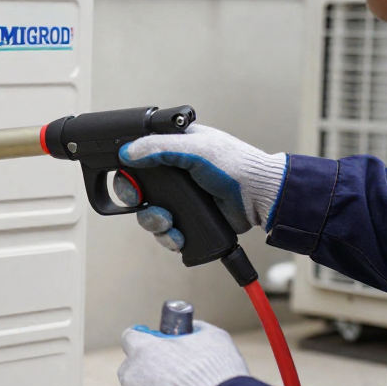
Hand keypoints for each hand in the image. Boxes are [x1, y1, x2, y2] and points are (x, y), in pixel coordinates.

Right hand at [114, 124, 286, 252]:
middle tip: (143, 204)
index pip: (138, 160)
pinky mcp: (189, 220)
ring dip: (153, 222)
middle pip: (139, 191)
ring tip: (168, 223)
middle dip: (139, 202)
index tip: (131, 184)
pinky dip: (168, 237)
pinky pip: (165, 233)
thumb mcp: (195, 149)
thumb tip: (127, 152)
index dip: (128, 173)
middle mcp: (174, 175)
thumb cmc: (236, 166)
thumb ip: (159, 148)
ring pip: (149, 215)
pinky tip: (178, 234)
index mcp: (173, 150)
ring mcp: (181, 199)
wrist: (259, 197)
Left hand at [117, 321, 249, 385]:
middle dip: (145, 370)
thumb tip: (192, 329)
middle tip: (170, 378)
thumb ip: (195, 331)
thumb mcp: (213, 338)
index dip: (144, 340)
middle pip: (130, 368)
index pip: (131, 337)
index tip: (154, 345)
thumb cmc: (217, 375)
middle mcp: (132, 374)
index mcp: (144, 349)